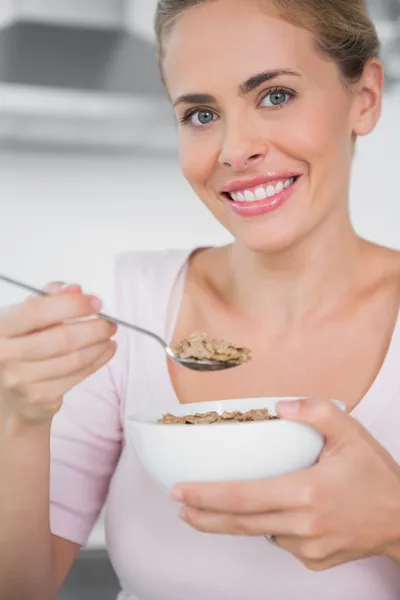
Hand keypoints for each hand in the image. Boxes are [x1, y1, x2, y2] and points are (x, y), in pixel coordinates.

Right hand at [0, 282, 116, 424]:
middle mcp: (4, 355)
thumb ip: (49, 298)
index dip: (71, 305)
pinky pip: (77, 376)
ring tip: (109, 335)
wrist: (9, 390)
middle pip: (61, 339)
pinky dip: (97, 361)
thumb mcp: (27, 316)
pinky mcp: (39, 397)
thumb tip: (75, 289)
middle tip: (110, 322)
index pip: (37, 311)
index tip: (95, 303)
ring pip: (73, 360)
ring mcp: (21, 380)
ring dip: (99, 345)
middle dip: (94, 328)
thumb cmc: (21, 344)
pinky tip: (105, 351)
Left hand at [172, 399, 399, 570]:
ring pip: (261, 533)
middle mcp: (303, 525)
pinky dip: (272, 527)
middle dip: (203, 516)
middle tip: (180, 506)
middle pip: (240, 524)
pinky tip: (279, 512)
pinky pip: (282, 543)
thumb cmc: (376, 474)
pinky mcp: (316, 562)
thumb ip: (315, 411)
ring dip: (236, 521)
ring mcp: (309, 549)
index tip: (180, 492)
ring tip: (216, 509)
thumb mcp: (351, 432)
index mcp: (306, 492)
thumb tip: (280, 405)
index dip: (207, 495)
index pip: (243, 496)